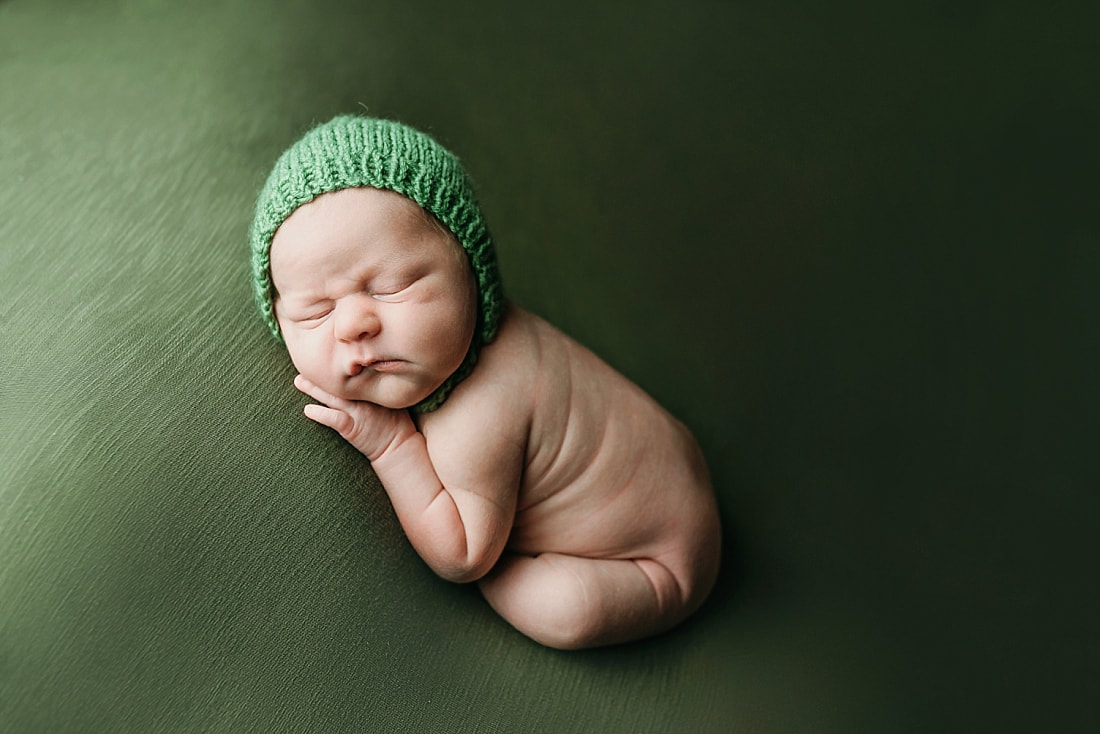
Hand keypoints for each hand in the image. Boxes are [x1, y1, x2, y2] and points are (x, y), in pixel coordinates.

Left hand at [293, 374, 414, 460]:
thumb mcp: (390, 397)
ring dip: (314, 389)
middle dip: (321, 373)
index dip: (339, 362)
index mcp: (373, 387)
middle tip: (305, 362)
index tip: (326, 353)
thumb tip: (370, 368)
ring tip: (298, 381)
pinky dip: (320, 414)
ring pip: (332, 397)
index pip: (354, 371)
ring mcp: (358, 412)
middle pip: (339, 381)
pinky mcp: (352, 428)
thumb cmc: (396, 421)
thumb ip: (379, 383)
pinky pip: (334, 419)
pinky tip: (307, 410)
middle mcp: (364, 397)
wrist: (399, 445)